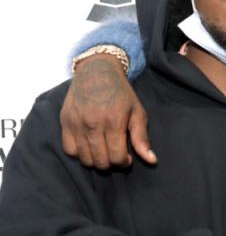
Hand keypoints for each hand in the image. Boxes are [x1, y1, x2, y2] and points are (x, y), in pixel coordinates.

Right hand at [61, 54, 155, 168]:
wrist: (97, 72)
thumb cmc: (121, 94)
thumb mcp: (137, 112)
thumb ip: (142, 138)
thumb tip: (151, 160)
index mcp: (114, 122)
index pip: (117, 156)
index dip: (124, 163)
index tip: (127, 158)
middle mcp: (93, 124)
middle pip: (100, 161)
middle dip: (111, 164)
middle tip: (116, 156)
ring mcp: (76, 124)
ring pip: (84, 158)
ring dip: (96, 161)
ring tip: (104, 152)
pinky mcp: (65, 122)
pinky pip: (69, 150)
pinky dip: (79, 154)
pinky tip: (89, 147)